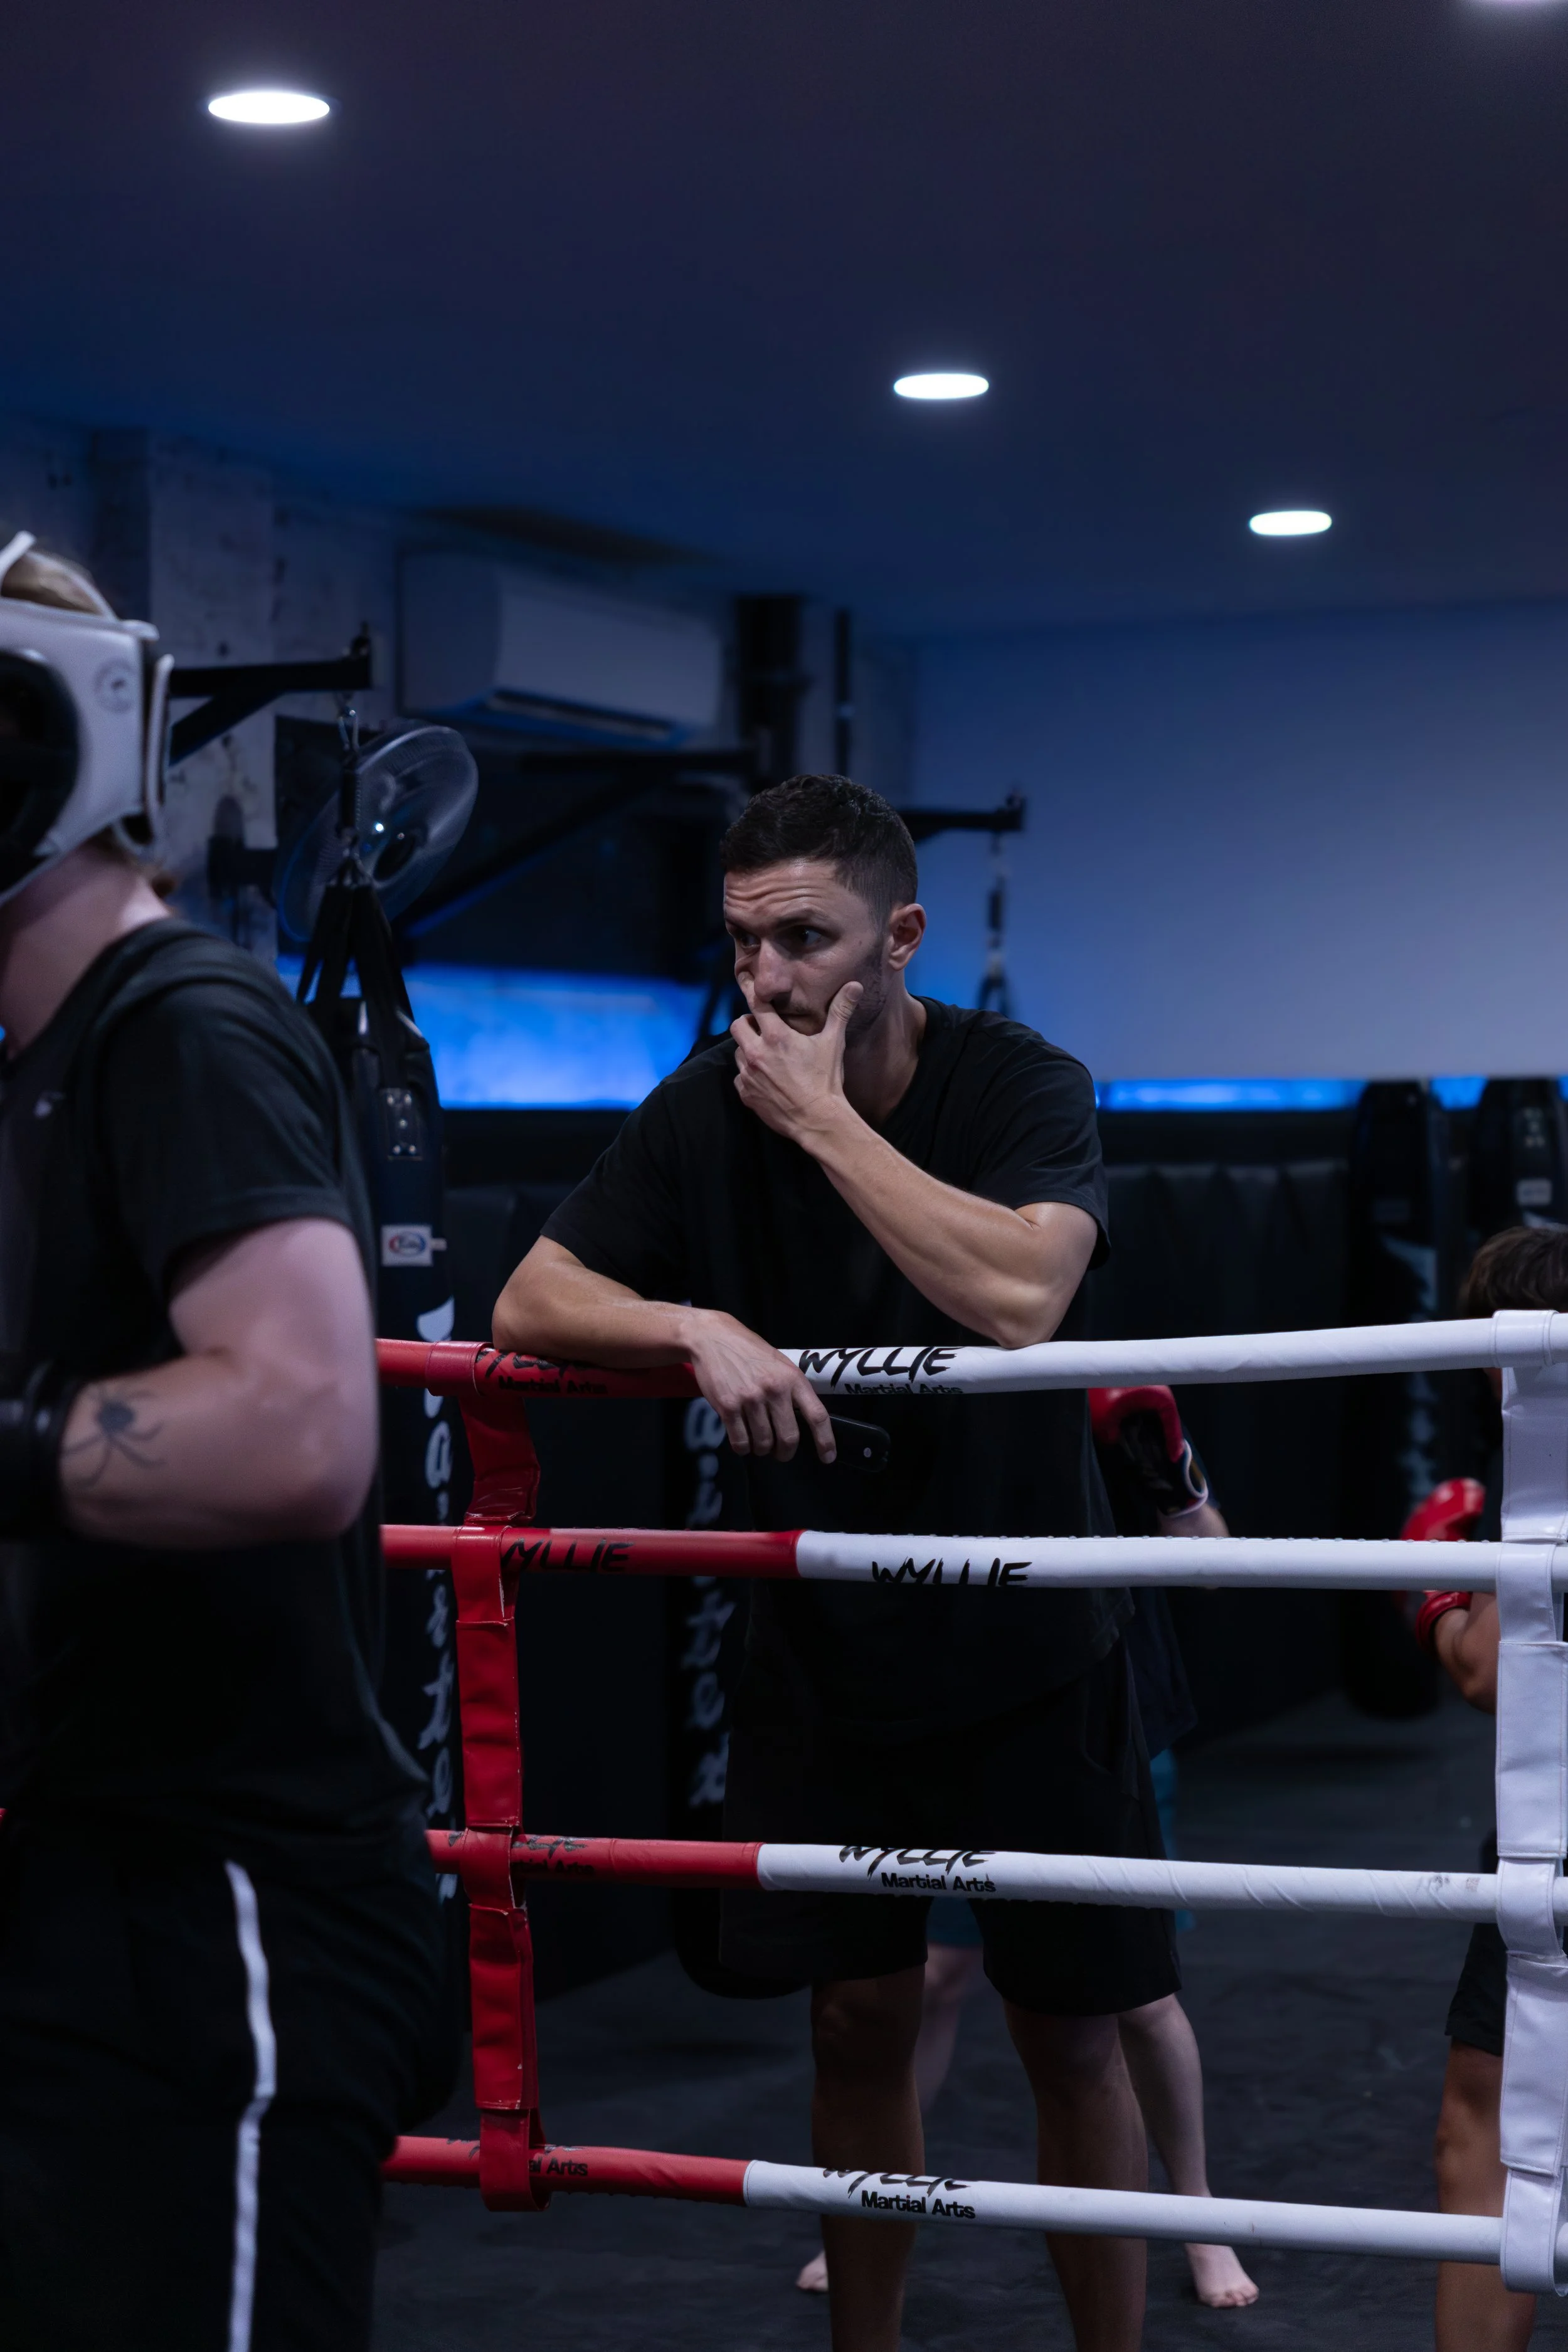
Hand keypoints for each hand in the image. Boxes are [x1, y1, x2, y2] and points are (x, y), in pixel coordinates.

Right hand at [684, 1309, 836, 1463]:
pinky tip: (742, 1439)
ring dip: (761, 1449)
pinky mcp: (728, 1407)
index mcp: (793, 1379)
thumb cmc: (748, 1351)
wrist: (713, 1338)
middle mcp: (774, 1390)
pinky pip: (740, 1442)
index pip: (817, 1416)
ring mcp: (751, 1399)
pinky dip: (743, 1447)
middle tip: (781, 1452)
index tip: (828, 1457)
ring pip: (763, 1444)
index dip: (825, 1441)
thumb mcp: (780, 1364)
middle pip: (789, 1438)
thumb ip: (792, 1389)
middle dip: (785, 1453)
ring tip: (757, 1440)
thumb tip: (803, 1421)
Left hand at [730, 981, 861, 1143]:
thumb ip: (840, 1011)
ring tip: (766, 1055)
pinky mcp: (746, 1094)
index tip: (749, 984)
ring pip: (737, 1052)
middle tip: (763, 1029)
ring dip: (748, 1050)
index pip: (756, 1004)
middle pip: (737, 1025)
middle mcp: (756, 1053)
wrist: (818, 1121)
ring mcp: (748, 1075)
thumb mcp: (834, 1043)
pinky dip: (749, 1075)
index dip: (752, 991)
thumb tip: (854, 985)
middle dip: (748, 1024)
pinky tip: (766, 1078)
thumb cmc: (826, 1080)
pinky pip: (739, 1078)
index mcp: (776, 1036)